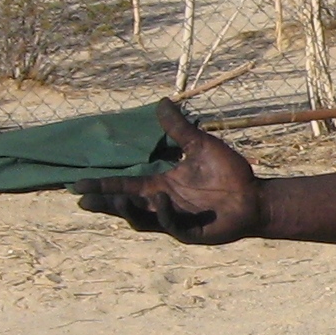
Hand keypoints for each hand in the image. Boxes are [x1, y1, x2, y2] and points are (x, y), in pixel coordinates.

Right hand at [76, 100, 264, 242]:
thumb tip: (161, 102)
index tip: (79, 185)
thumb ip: (179, 129)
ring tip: (120, 199)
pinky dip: (163, 214)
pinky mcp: (191, 232)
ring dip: (129, 211)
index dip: (102, 187)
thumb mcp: (201, 146)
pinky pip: (171, 225)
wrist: (257, 196)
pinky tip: (161, 199)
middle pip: (125, 207)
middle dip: (105, 204)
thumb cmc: (230, 174)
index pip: (124, 186)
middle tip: (84, 201)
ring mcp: (175, 221)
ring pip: (142, 220)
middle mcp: (162, 205)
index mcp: (159, 187)